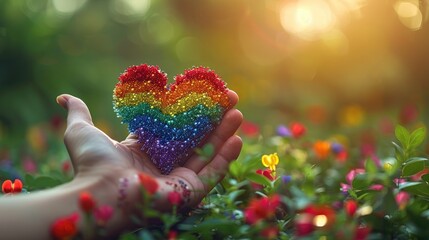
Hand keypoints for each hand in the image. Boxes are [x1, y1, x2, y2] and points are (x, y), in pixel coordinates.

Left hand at [56, 91, 242, 210]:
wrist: (100, 192)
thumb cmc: (91, 165)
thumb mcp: (82, 132)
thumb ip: (79, 112)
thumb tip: (63, 95)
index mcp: (146, 151)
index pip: (175, 128)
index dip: (190, 111)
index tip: (204, 93)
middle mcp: (164, 165)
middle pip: (196, 138)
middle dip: (214, 118)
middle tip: (229, 99)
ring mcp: (179, 180)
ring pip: (208, 153)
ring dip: (224, 133)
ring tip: (237, 112)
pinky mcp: (190, 193)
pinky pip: (213, 173)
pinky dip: (226, 157)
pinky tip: (237, 138)